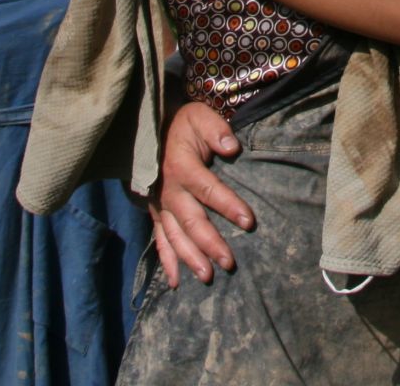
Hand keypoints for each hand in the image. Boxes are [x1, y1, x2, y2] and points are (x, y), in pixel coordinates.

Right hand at [150, 101, 253, 286]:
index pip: (209, 189)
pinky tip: (175, 282)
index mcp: (182, 167)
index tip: (249, 222)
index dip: (228, 205)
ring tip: (207, 276)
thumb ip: (216, 130)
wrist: (151, 130)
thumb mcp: (199, 117)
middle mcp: (169, 190)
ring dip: (190, 258)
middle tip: (229, 263)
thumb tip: (232, 147)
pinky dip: (167, 261)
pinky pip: (160, 239)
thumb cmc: (183, 125)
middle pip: (191, 221)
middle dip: (210, 243)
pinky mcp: (156, 213)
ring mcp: (160, 205)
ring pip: (174, 236)